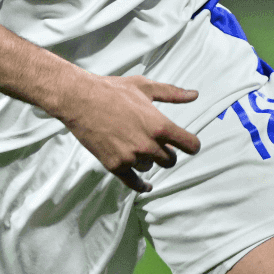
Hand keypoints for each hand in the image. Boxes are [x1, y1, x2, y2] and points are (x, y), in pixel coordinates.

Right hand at [50, 73, 200, 192]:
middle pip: (170, 161)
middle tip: (155, 143)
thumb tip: (194, 94)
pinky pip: (134, 183)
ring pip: (150, 167)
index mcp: (160, 126)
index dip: (191, 145)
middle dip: (166, 153)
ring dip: (146, 159)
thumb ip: (172, 93)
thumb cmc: (112, 90)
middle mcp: (148, 145)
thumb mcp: (144, 87)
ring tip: (133, 144)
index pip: (191, 145)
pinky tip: (146, 185)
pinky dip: (141, 186)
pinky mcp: (115, 165)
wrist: (79, 99)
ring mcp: (131, 157)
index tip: (187, 145)